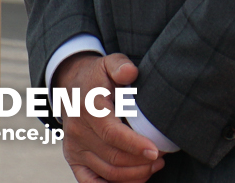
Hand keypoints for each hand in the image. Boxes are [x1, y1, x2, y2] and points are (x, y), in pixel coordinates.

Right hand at [55, 51, 161, 182]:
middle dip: (142, 162)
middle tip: (162, 156)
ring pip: (107, 172)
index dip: (135, 145)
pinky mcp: (74, 159)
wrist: (72, 88)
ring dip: (135, 174)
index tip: (156, 151)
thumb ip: (119, 65)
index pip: (111, 133)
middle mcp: (78, 130)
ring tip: (154, 165)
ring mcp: (74, 147)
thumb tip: (130, 72)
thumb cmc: (99, 78)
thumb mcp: (109, 63)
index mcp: (88, 108)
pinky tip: (135, 180)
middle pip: (113, 157)